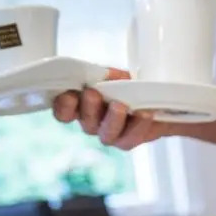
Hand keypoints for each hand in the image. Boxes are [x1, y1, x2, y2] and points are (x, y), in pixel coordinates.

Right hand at [53, 68, 167, 149]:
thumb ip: (99, 75)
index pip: (63, 112)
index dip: (63, 107)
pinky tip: (144, 113)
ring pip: (106, 134)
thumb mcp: (110, 74)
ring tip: (120, 105)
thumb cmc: (125, 85)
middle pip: (85, 123)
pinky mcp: (128, 141)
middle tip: (93, 93)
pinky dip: (138, 125)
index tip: (69, 95)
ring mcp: (109, 134)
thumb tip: (95, 75)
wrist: (151, 98)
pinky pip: (130, 138)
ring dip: (113, 119)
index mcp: (80, 105)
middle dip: (89, 107)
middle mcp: (91, 123)